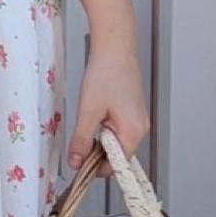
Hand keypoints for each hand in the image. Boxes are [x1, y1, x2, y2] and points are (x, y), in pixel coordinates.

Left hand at [67, 44, 148, 168]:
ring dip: (98, 138)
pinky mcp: (132, 112)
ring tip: (88, 119)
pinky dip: (103, 128)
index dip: (95, 168)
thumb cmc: (106, 74)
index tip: (78, 164)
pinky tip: (95, 113)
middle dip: (95, 151)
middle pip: (116, 155)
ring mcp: (137, 120)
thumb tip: (75, 162)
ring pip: (115, 142)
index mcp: (133, 132)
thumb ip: (81, 140)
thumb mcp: (88, 111)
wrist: (115, 49)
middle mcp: (140, 129)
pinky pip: (117, 129)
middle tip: (78, 138)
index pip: (116, 166)